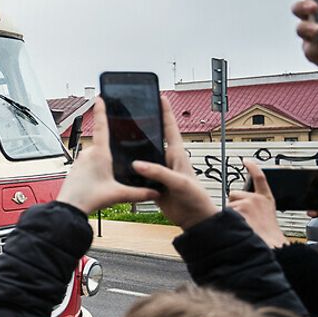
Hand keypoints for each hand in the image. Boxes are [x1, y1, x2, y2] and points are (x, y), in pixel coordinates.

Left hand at [56, 97, 159, 214]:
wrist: (69, 208)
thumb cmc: (88, 198)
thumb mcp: (118, 194)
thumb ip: (139, 193)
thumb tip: (155, 192)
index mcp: (100, 153)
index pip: (101, 126)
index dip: (102, 110)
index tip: (100, 97)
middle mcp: (88, 153)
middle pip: (103, 144)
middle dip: (111, 152)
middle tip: (115, 167)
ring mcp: (80, 159)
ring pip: (96, 155)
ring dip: (103, 162)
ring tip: (106, 178)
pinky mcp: (76, 167)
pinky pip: (89, 163)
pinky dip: (96, 168)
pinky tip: (99, 180)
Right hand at [130, 97, 218, 228]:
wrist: (194, 218)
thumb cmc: (196, 198)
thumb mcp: (179, 183)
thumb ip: (159, 173)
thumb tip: (138, 164)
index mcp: (177, 155)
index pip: (170, 129)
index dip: (166, 112)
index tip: (161, 97)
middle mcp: (168, 160)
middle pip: (153, 139)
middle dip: (145, 126)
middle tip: (133, 114)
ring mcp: (160, 172)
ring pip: (144, 156)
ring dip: (134, 149)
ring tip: (121, 138)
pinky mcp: (153, 184)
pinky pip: (139, 173)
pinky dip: (131, 169)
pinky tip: (121, 166)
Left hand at [228, 161, 286, 247]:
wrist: (270, 244)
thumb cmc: (268, 234)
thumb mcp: (266, 216)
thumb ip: (255, 207)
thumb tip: (240, 205)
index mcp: (266, 200)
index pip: (259, 178)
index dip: (252, 167)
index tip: (246, 160)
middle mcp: (256, 198)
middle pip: (234, 194)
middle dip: (235, 204)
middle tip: (244, 218)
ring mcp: (247, 202)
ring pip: (229, 205)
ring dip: (232, 214)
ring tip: (244, 224)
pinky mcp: (238, 208)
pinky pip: (225, 213)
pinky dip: (228, 219)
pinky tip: (239, 225)